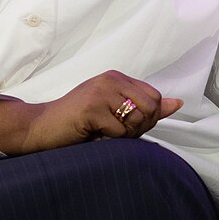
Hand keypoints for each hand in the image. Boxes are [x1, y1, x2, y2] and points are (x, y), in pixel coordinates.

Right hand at [0, 71, 183, 155]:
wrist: (40, 128)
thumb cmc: (78, 124)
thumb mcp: (115, 113)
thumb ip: (145, 108)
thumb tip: (178, 103)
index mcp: (118, 78)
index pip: (156, 97)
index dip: (148, 117)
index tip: (126, 125)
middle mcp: (111, 80)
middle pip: (151, 108)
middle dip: (139, 128)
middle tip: (114, 132)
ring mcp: (101, 92)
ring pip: (137, 120)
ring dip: (123, 136)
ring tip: (102, 133)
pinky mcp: (92, 107)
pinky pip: (119, 132)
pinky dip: (107, 141)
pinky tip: (91, 136)